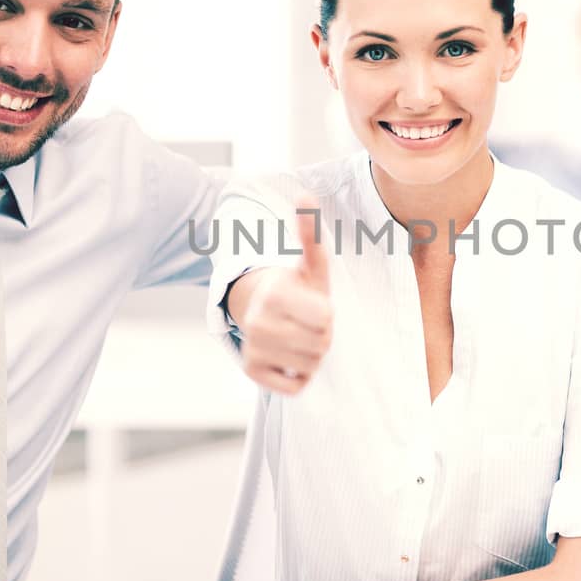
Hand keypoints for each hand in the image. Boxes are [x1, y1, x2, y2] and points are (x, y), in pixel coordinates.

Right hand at [235, 200, 332, 395]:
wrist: (265, 312)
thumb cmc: (297, 288)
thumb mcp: (310, 264)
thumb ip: (311, 234)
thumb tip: (305, 195)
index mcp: (274, 293)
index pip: (326, 319)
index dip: (327, 313)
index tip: (313, 304)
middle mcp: (257, 323)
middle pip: (321, 344)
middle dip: (322, 335)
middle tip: (306, 322)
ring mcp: (253, 349)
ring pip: (311, 365)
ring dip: (313, 355)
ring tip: (298, 337)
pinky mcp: (253, 373)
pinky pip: (297, 385)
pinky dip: (300, 375)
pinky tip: (289, 357)